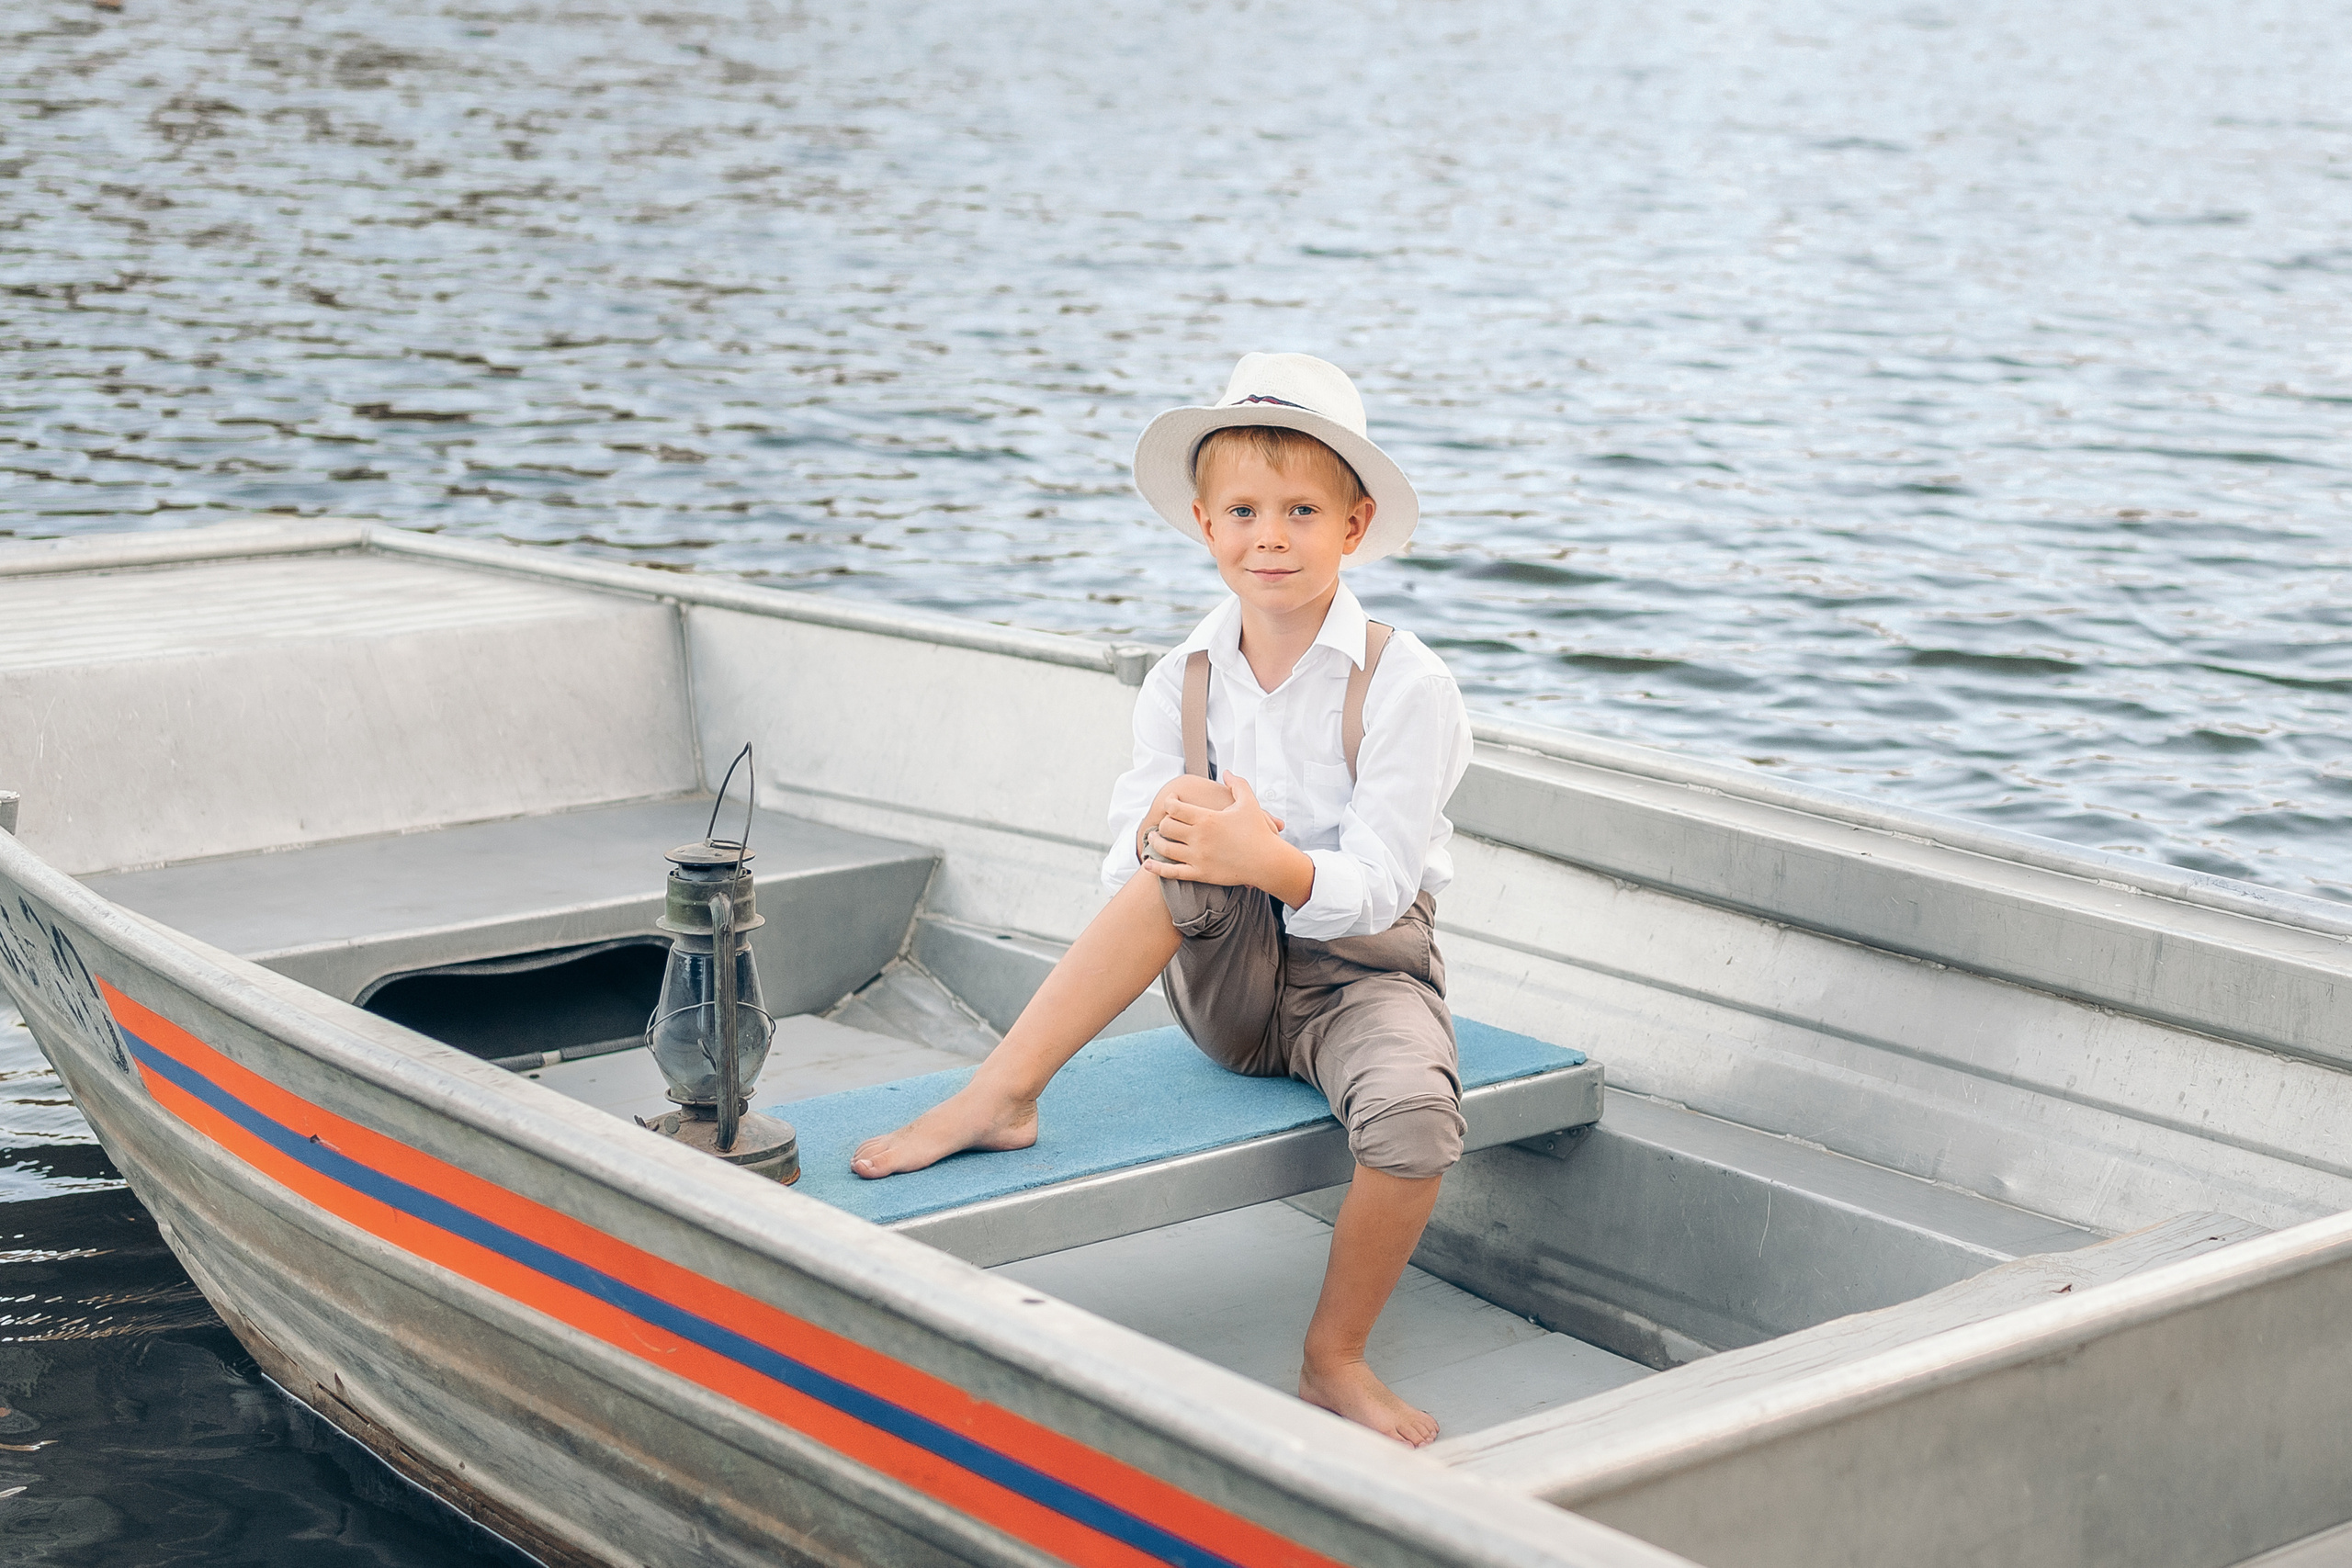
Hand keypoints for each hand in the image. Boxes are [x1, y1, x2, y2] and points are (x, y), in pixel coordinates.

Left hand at [1141, 774, 1313, 906]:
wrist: (1267, 862)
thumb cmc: (1259, 832)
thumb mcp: (1249, 803)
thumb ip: (1237, 784)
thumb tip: (1227, 772)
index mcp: (1207, 818)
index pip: (1174, 807)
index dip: (1168, 802)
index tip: (1171, 801)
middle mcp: (1199, 837)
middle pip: (1166, 827)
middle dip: (1162, 823)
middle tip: (1163, 823)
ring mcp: (1198, 857)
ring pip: (1165, 848)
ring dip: (1156, 842)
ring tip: (1154, 839)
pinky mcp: (1200, 874)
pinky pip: (1172, 872)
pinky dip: (1156, 868)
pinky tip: (1148, 864)